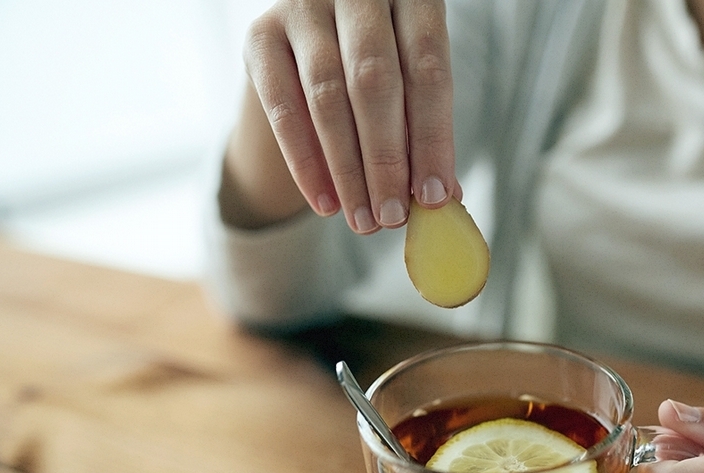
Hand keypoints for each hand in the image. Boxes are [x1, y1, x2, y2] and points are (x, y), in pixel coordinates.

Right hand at [238, 0, 458, 231]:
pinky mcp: (260, 35)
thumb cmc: (382, 67)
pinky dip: (305, 162)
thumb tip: (443, 198)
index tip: (434, 196)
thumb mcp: (412, 86)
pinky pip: (282, 108)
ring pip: (327, 97)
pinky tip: (326, 203)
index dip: (432, 138)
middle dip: (386, 160)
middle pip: (374, 82)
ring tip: (364, 220)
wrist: (315, 42)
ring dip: (347, 169)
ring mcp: (303, 8)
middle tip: (393, 216)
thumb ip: (425, 133)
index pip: (428, 69)